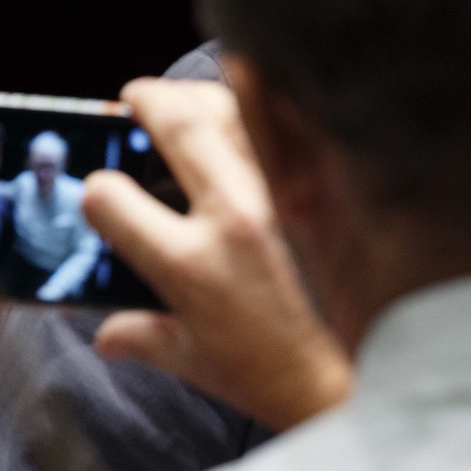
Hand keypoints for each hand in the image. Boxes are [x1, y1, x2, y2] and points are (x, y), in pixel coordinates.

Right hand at [81, 79, 350, 430]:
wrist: (372, 375)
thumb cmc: (283, 376)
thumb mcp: (200, 362)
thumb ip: (146, 338)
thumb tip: (107, 333)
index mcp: (191, 264)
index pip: (110, 198)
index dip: (98, 192)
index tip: (106, 191)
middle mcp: (236, 215)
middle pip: (176, 124)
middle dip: (146, 100)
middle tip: (137, 98)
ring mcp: (288, 191)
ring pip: (236, 106)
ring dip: (204, 94)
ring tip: (191, 99)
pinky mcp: (334, 180)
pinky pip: (295, 120)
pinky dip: (270, 106)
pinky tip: (258, 106)